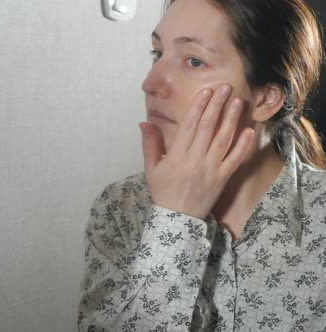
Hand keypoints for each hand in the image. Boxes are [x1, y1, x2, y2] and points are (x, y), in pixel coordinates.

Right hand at [140, 85, 253, 218]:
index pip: (190, 125)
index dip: (199, 106)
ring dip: (231, 119)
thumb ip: (150, 144)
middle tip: (225, 88)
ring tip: (237, 102)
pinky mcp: (222, 179)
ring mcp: (211, 169)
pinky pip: (234, 160)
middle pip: (208, 127)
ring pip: (223, 139)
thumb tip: (144, 123)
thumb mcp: (151, 169)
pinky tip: (248, 131)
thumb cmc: (162, 192)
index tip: (206, 92)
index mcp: (177, 155)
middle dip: (217, 106)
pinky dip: (242, 145)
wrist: (177, 218)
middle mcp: (195, 159)